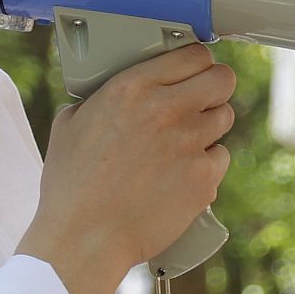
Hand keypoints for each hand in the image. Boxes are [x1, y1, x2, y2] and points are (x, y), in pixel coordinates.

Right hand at [19, 42, 235, 293]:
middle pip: (222, 79)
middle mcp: (165, 109)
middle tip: (203, 100)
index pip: (192, 55)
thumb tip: (104, 97)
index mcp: (131, 88)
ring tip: (188, 141)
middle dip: (215, 87)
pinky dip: (207, 165)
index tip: (195, 70)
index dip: (197, 63)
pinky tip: (184, 175)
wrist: (84, 238)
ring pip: (225, 117)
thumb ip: (96, 102)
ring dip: (210, 125)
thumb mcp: (69, 126)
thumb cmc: (71, 188)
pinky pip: (221, 158)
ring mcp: (189, 143)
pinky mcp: (204, 178)